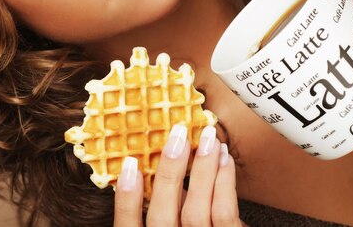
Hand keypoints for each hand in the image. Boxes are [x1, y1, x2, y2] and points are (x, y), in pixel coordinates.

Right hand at [113, 124, 243, 225]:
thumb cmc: (193, 222)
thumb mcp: (173, 219)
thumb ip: (164, 202)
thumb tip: (156, 156)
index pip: (127, 226)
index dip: (126, 199)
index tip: (130, 163)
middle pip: (162, 218)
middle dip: (168, 173)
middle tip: (179, 134)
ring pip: (195, 212)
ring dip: (202, 170)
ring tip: (210, 139)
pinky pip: (223, 214)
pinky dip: (224, 183)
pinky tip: (226, 159)